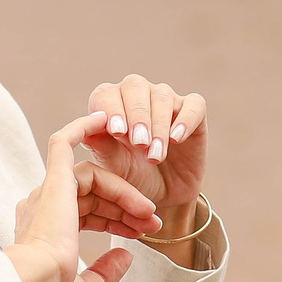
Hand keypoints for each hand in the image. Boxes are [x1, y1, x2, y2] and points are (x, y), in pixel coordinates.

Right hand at [9, 112, 158, 281]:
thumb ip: (105, 275)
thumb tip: (126, 256)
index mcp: (44, 233)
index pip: (87, 215)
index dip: (117, 221)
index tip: (142, 233)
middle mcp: (42, 209)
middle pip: (93, 195)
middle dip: (127, 207)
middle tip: (154, 222)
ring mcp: (46, 193)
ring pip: (92, 177)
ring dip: (125, 192)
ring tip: (150, 211)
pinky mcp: (53, 180)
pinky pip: (64, 142)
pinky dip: (84, 128)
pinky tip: (106, 120)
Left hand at [84, 75, 208, 227]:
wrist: (165, 195)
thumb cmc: (133, 177)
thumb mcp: (115, 168)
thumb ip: (102, 148)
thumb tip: (87, 130)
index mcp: (110, 104)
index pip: (106, 94)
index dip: (111, 109)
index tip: (117, 131)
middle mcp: (137, 95)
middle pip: (135, 86)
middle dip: (137, 115)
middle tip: (140, 144)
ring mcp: (167, 101)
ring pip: (162, 96)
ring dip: (158, 126)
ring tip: (155, 156)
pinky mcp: (193, 112)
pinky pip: (194, 105)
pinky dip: (186, 119)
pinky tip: (177, 139)